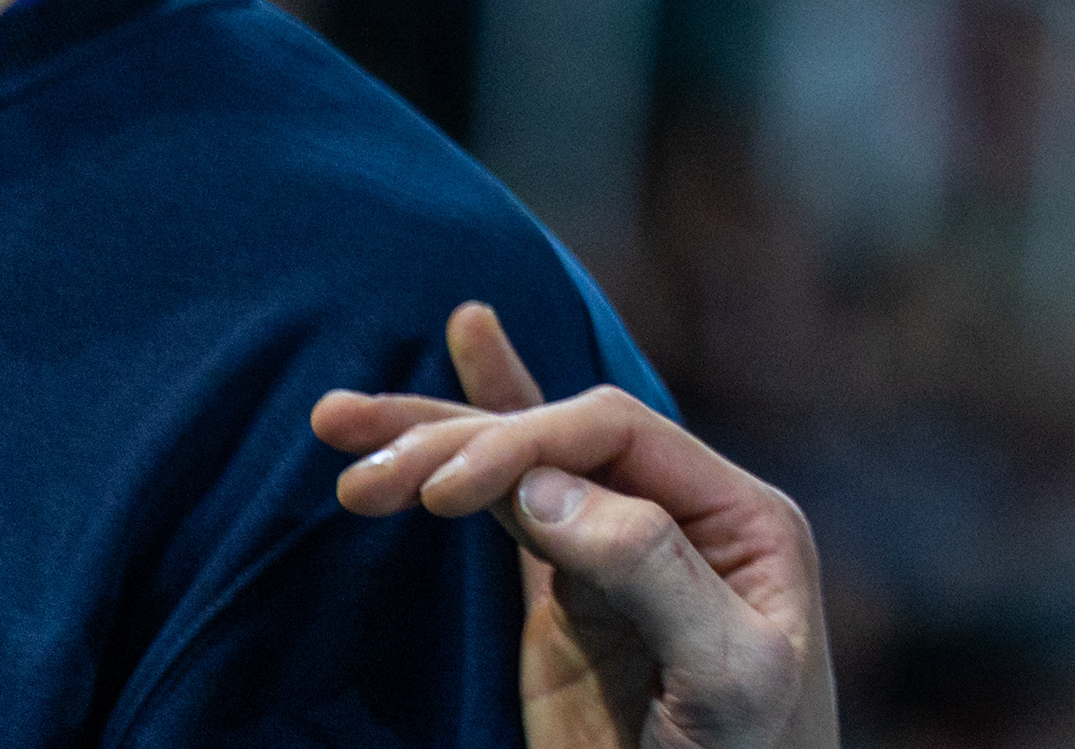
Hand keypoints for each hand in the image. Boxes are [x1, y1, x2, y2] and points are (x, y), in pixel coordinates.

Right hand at [314, 303, 839, 748]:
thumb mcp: (729, 672)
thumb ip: (651, 569)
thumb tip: (544, 486)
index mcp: (736, 515)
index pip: (617, 435)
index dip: (526, 440)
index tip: (444, 490)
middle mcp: (676, 515)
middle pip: (555, 439)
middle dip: (454, 440)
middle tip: (363, 466)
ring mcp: (615, 555)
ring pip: (516, 469)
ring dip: (428, 440)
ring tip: (338, 421)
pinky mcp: (568, 604)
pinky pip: (507, 514)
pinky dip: (456, 465)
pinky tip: (426, 403)